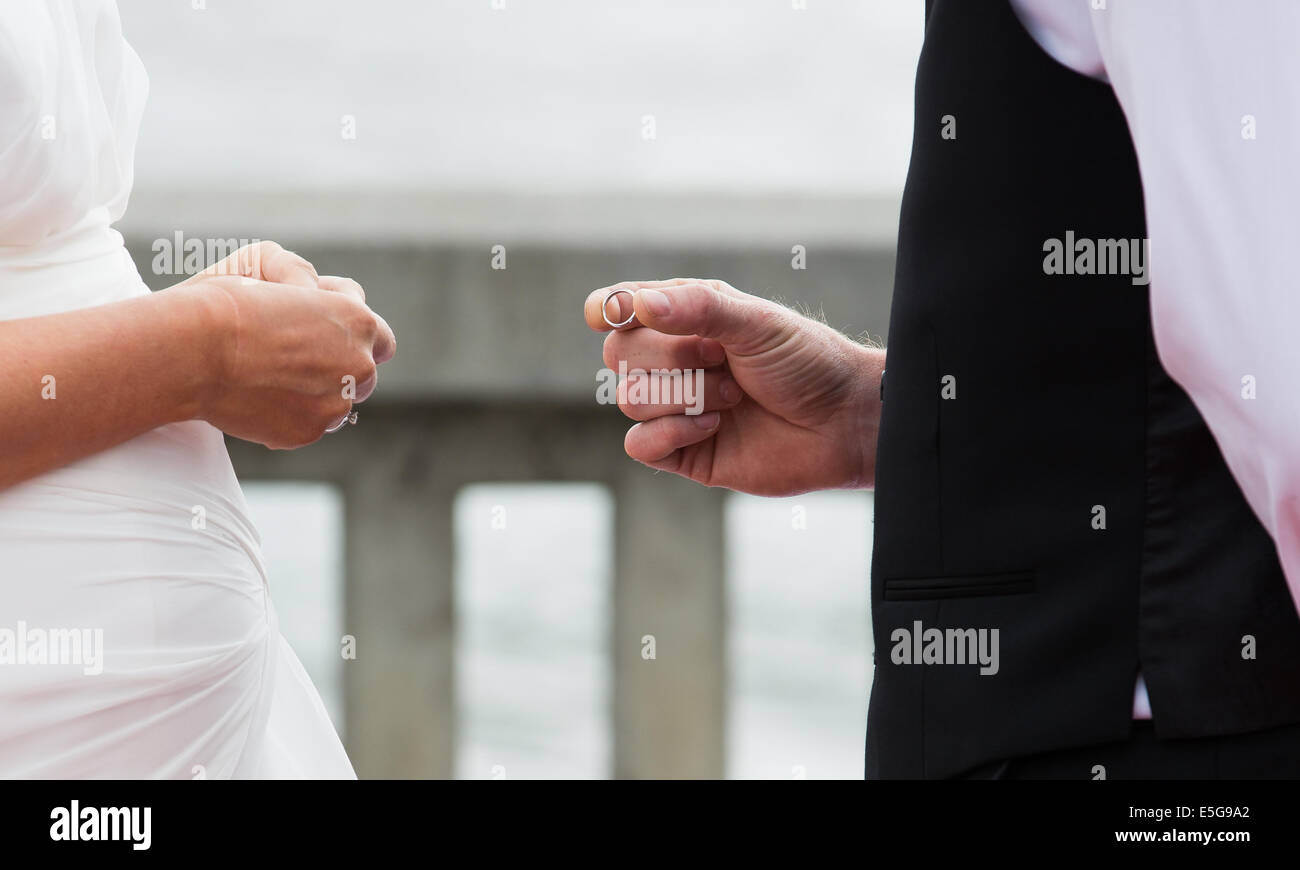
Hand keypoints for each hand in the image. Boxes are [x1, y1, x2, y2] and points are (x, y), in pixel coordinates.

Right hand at [175, 242, 396, 448]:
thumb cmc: (229, 302)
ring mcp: (336, 403)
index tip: (321, 330)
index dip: (347, 331)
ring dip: (316, 391)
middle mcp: (359, 365)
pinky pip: (309, 422)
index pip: (378, 335)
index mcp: (359, 322)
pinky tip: (259, 395)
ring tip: (273, 376)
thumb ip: (309, 284)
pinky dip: (290, 413)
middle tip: (297, 356)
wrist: (194, 350)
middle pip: (362, 371)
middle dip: (337, 364)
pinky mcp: (309, 431)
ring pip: (336, 401)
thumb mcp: (273, 268)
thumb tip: (319, 298)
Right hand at [584, 278, 882, 494]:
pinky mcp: (683, 453)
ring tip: (734, 396)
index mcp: (686, 318)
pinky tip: (713, 427)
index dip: (608, 310)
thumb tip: (638, 305)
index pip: (621, 309)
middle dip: (669, 357)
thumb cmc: (807, 362)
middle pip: (619, 354)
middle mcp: (674, 361)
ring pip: (629, 398)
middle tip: (722, 360)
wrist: (843, 422)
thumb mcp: (756, 322)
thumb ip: (699, 308)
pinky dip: (670, 432)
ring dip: (684, 395)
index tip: (610, 314)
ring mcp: (676, 408)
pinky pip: (639, 444)